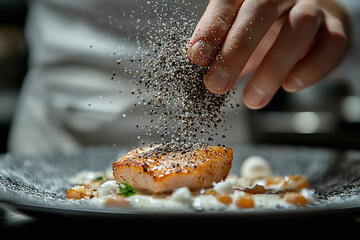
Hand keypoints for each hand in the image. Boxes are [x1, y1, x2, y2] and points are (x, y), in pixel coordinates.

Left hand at [187, 0, 349, 108]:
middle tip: (217, 83)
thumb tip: (199, 59)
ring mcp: (312, 8)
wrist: (308, 21)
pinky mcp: (335, 28)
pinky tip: (289, 86)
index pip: (228, 2)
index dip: (212, 28)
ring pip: (299, 27)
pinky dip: (311, 69)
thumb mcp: (236, 32)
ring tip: (252, 99)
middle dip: (237, 50)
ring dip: (273, 68)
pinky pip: (331, 45)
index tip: (198, 57)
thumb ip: (220, 42)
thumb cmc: (265, 29)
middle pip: (261, 10)